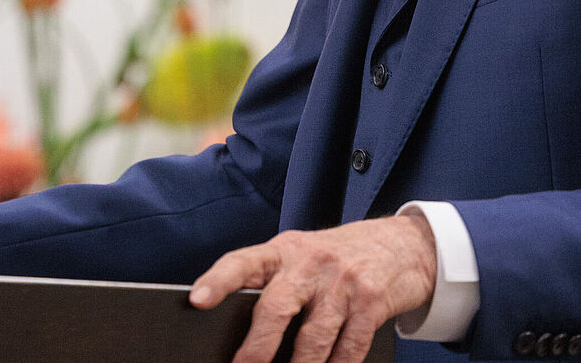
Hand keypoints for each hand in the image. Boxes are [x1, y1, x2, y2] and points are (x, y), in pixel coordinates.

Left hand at [188, 213, 436, 362]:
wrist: (400, 245)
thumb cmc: (335, 257)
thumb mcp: (300, 256)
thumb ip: (274, 283)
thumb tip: (240, 329)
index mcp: (282, 250)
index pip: (242, 261)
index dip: (217, 280)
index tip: (197, 299)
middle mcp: (309, 263)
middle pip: (275, 307)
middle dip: (257, 347)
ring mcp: (341, 285)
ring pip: (312, 339)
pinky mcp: (370, 306)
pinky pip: (348, 350)